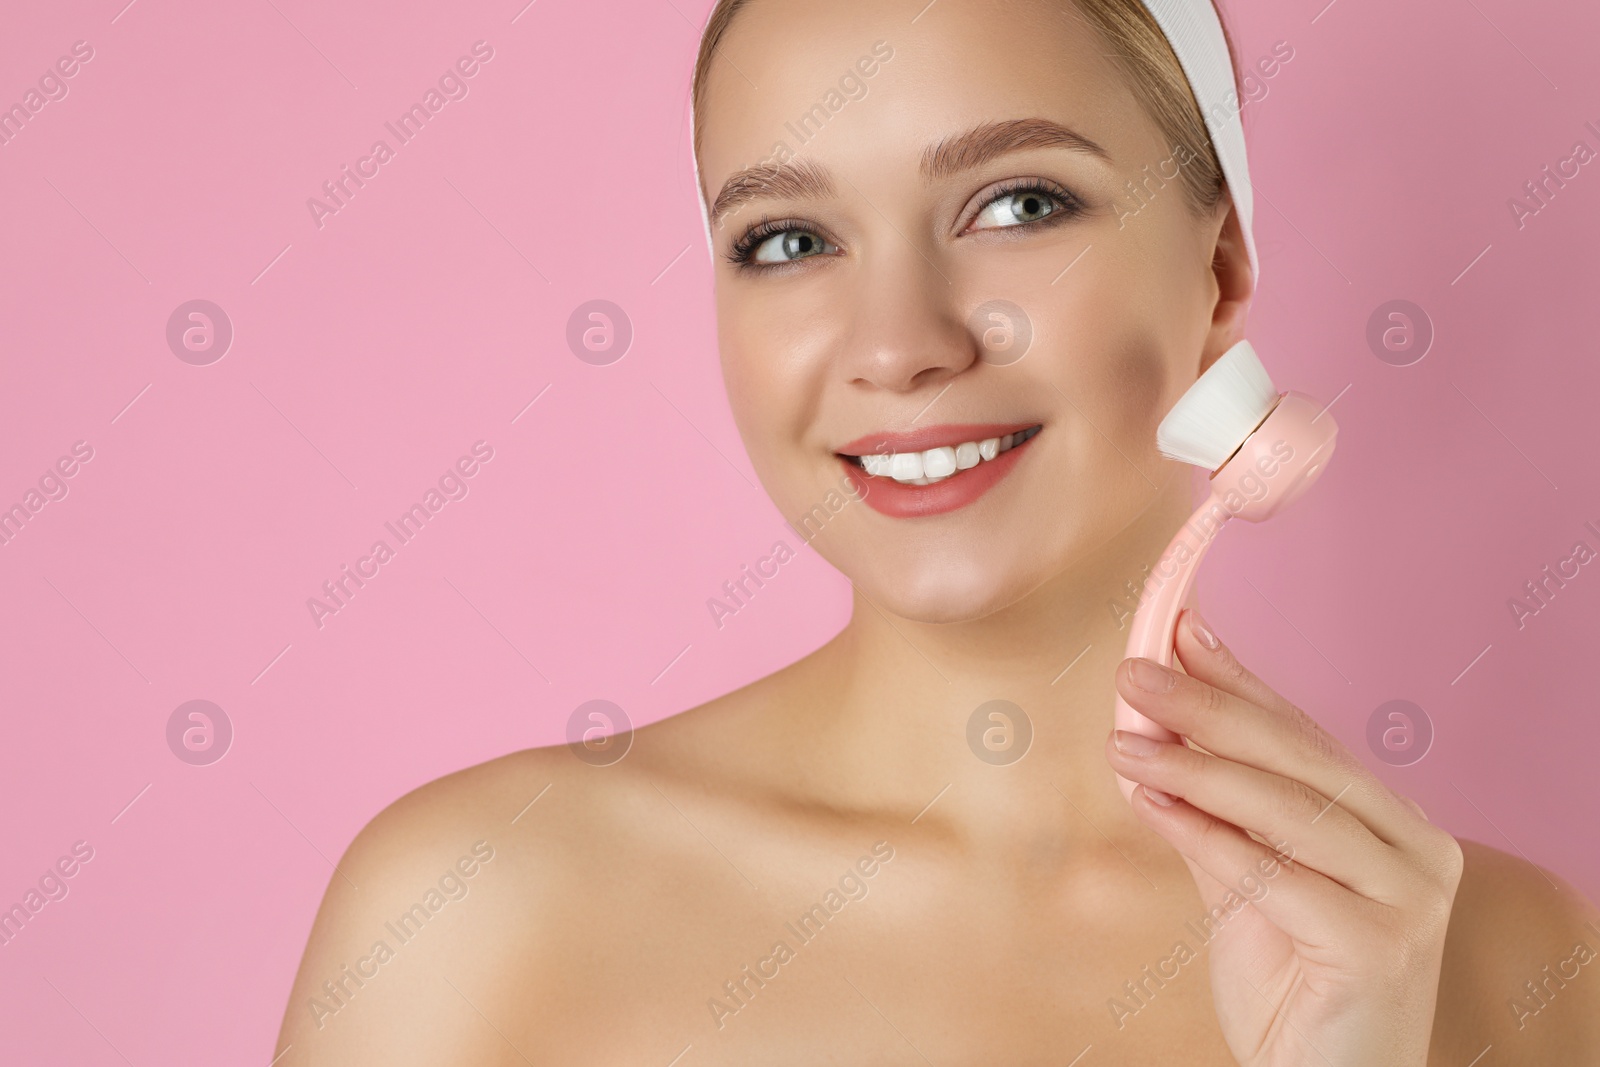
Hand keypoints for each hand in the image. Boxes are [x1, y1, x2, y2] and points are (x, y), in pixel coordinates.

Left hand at [1106, 607, 1463, 1066]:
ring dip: (1197, 768)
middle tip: (1136, 671)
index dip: (1237, 680)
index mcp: (1390, 820)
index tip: (1176, 629)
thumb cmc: (1292, 982)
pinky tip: (1153, 804)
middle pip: (1300, 758)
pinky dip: (1210, 837)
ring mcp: (1410, 894)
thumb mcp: (1244, 878)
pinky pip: (1278, 876)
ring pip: (1290, 809)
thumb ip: (1212, 808)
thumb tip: (1156, 724)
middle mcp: (1417, 847)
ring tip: (1126, 742)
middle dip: (1210, 707)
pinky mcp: (1382, 944)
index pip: (1302, 735)